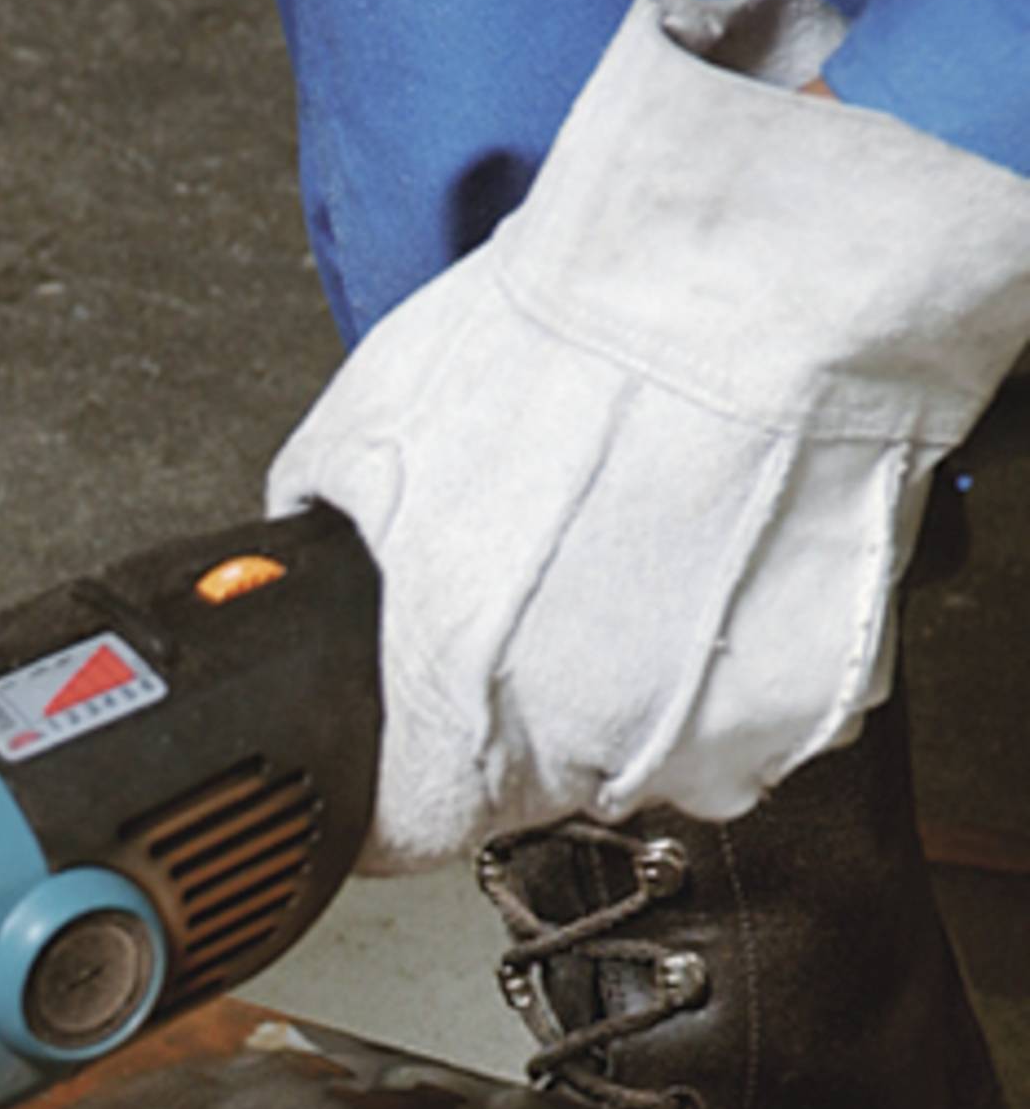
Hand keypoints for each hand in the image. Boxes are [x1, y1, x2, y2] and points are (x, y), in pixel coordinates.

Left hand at [270, 0, 1029, 873]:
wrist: (752, 281)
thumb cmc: (562, 346)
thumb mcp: (362, 436)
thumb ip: (322, 539)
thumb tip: (300, 567)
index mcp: (455, 708)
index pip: (404, 828)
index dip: (396, 780)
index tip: (407, 747)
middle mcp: (579, 746)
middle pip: (526, 786)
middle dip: (515, 709)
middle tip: (537, 591)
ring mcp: (706, 734)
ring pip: (639, 755)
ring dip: (624, 687)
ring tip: (629, 557)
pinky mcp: (808, 700)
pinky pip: (747, 711)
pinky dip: (726, 654)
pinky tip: (709, 558)